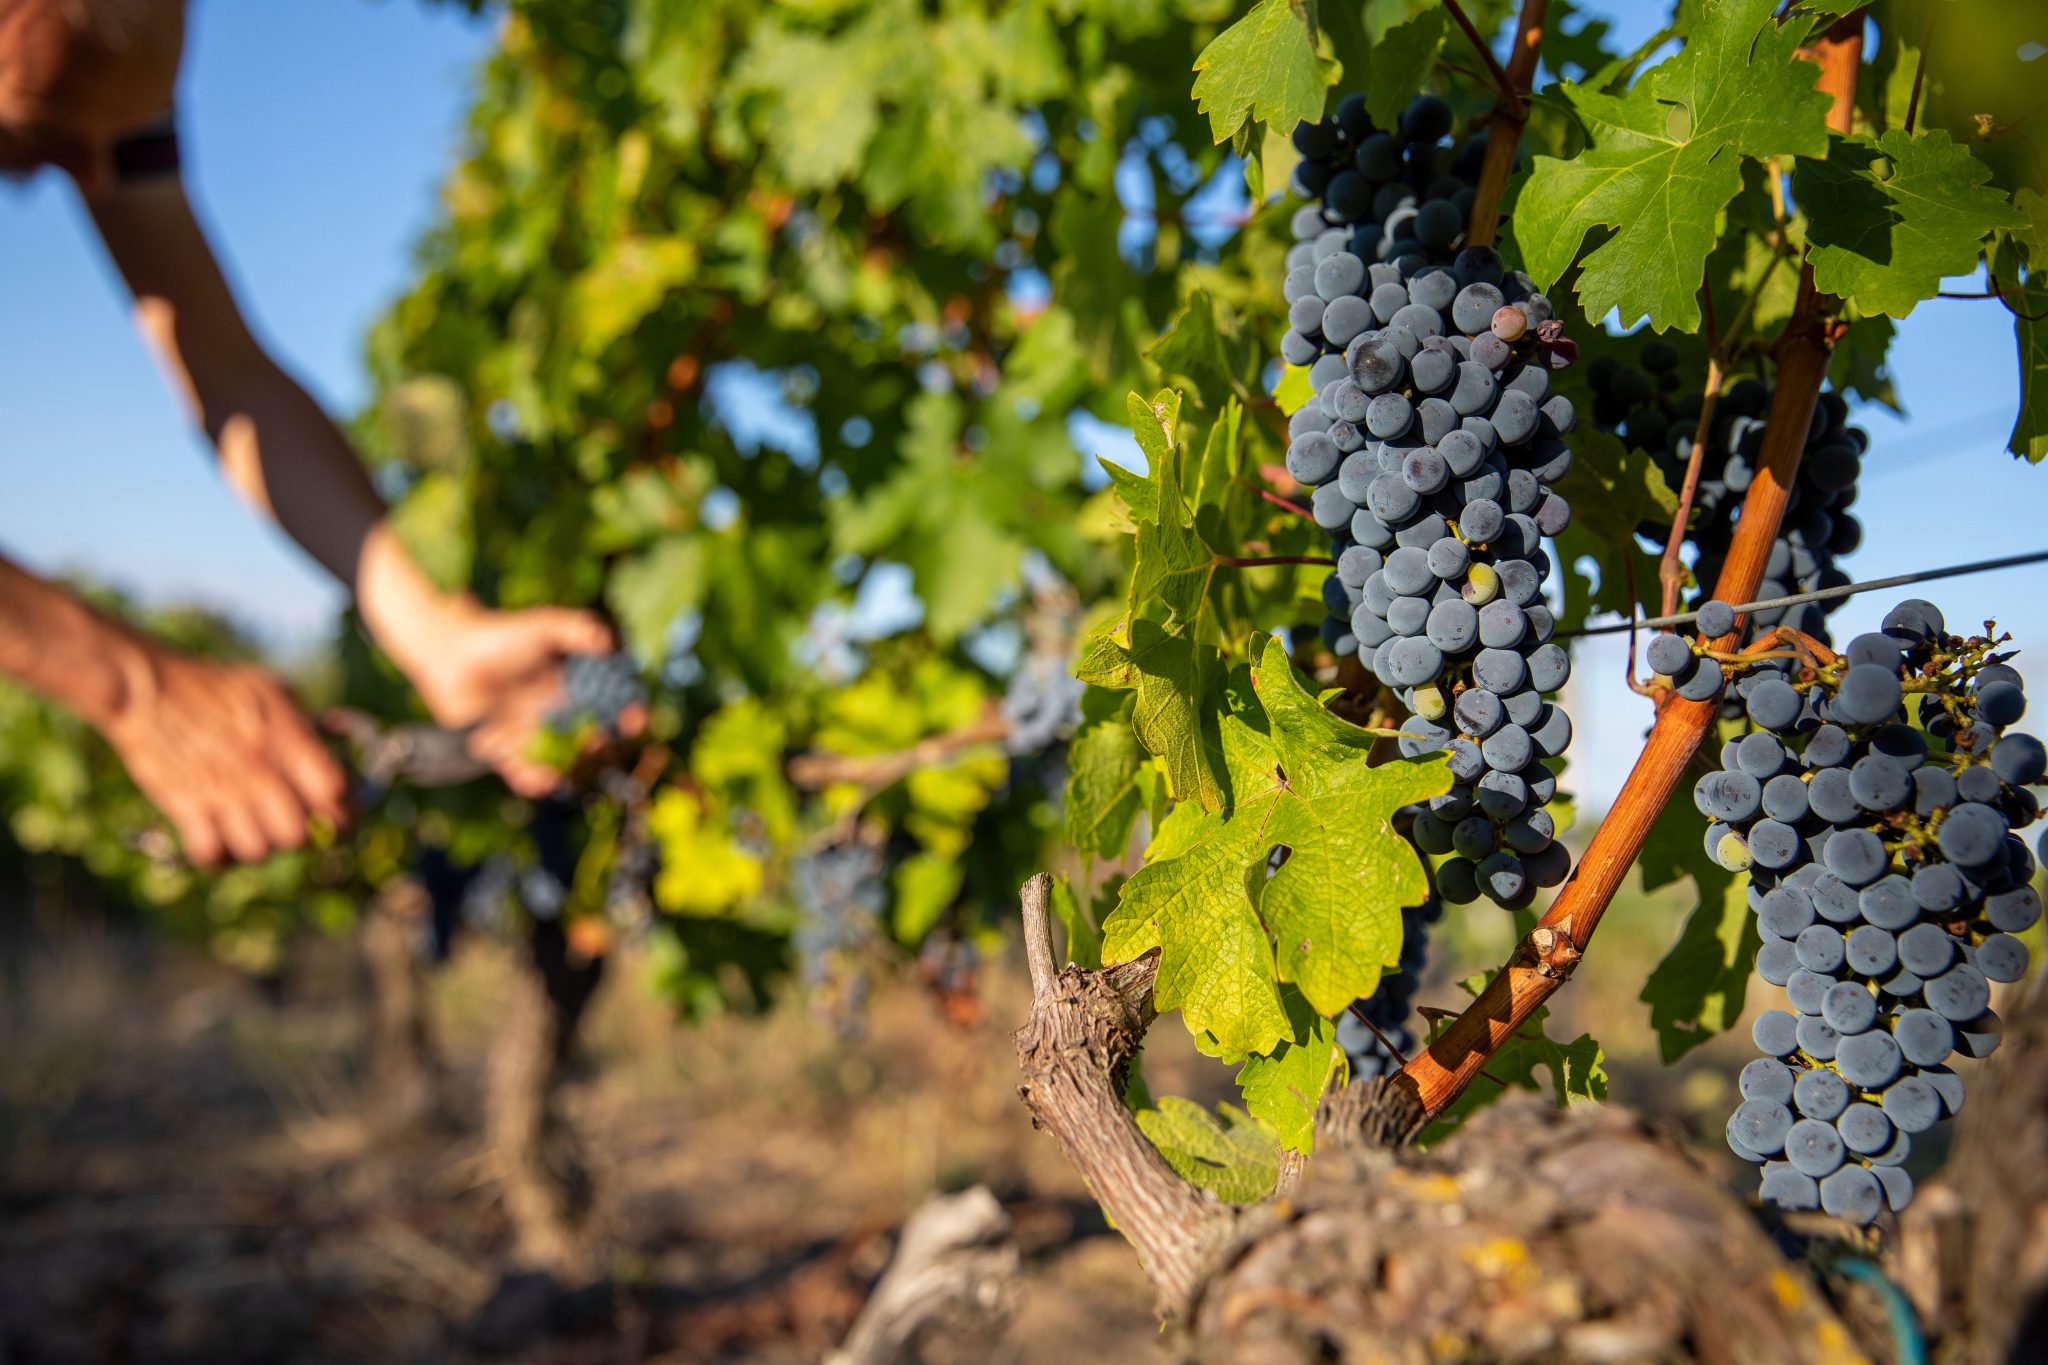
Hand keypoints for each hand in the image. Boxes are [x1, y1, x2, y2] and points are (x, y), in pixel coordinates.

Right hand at [101, 644, 348, 867]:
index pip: (335, 794)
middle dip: (302, 836)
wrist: (146, 687)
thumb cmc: (214, 686)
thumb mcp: (272, 690)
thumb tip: (340, 733)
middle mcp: (259, 770)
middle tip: (294, 825)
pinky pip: (213, 856)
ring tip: (255, 830)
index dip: (346, 810)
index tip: (342, 814)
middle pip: (298, 834)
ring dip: (260, 847)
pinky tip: (221, 840)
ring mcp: (221, 791)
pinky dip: (219, 857)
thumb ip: (307, 720)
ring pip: (258, 851)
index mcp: (287, 739)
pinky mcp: (185, 806)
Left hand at [403, 603, 616, 797]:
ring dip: (564, 770)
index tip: (634, 721)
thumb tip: (608, 643)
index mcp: (575, 688)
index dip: (628, 715)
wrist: (451, 652)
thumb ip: (575, 629)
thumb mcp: (543, 626)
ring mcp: (533, 733)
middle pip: (589, 738)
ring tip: (564, 773)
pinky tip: (538, 781)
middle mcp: (558, 714)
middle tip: (596, 745)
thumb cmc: (499, 635)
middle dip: (598, 747)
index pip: (611, 706)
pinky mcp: (505, 748)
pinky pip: (522, 769)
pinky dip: (531, 779)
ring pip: (556, 759)